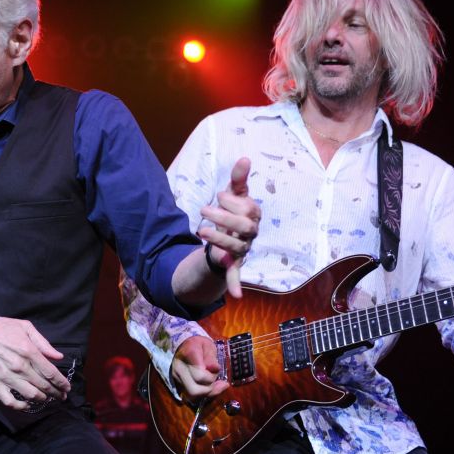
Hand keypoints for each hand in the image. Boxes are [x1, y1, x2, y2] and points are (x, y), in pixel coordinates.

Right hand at [0, 314, 70, 410]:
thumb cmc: (0, 327)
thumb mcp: (25, 327)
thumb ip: (43, 343)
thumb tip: (58, 357)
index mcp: (29, 351)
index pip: (51, 373)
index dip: (61, 383)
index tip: (67, 388)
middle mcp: (20, 366)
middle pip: (44, 385)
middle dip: (56, 393)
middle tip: (61, 397)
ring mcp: (7, 376)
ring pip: (31, 395)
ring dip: (42, 399)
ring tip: (47, 399)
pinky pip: (10, 401)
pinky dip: (21, 406)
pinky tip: (27, 404)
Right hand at [170, 336, 228, 399]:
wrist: (183, 345)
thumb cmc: (199, 345)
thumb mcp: (208, 346)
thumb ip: (211, 357)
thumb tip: (215, 369)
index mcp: (187, 355)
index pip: (200, 375)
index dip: (212, 375)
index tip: (216, 368)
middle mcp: (179, 369)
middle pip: (195, 390)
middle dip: (210, 386)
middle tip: (215, 376)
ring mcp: (176, 378)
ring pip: (192, 395)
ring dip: (207, 392)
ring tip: (215, 383)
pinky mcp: (178, 385)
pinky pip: (191, 396)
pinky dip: (204, 395)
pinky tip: (211, 388)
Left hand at [198, 157, 259, 297]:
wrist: (226, 234)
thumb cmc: (232, 211)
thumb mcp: (233, 194)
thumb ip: (238, 178)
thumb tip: (245, 158)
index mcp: (253, 216)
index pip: (248, 208)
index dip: (232, 201)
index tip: (218, 195)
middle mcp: (251, 233)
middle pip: (245, 227)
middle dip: (224, 217)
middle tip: (203, 209)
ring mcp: (242, 249)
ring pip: (236, 247)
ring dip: (219, 239)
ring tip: (200, 231)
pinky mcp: (232, 263)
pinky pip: (236, 274)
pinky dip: (235, 284)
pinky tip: (236, 295)